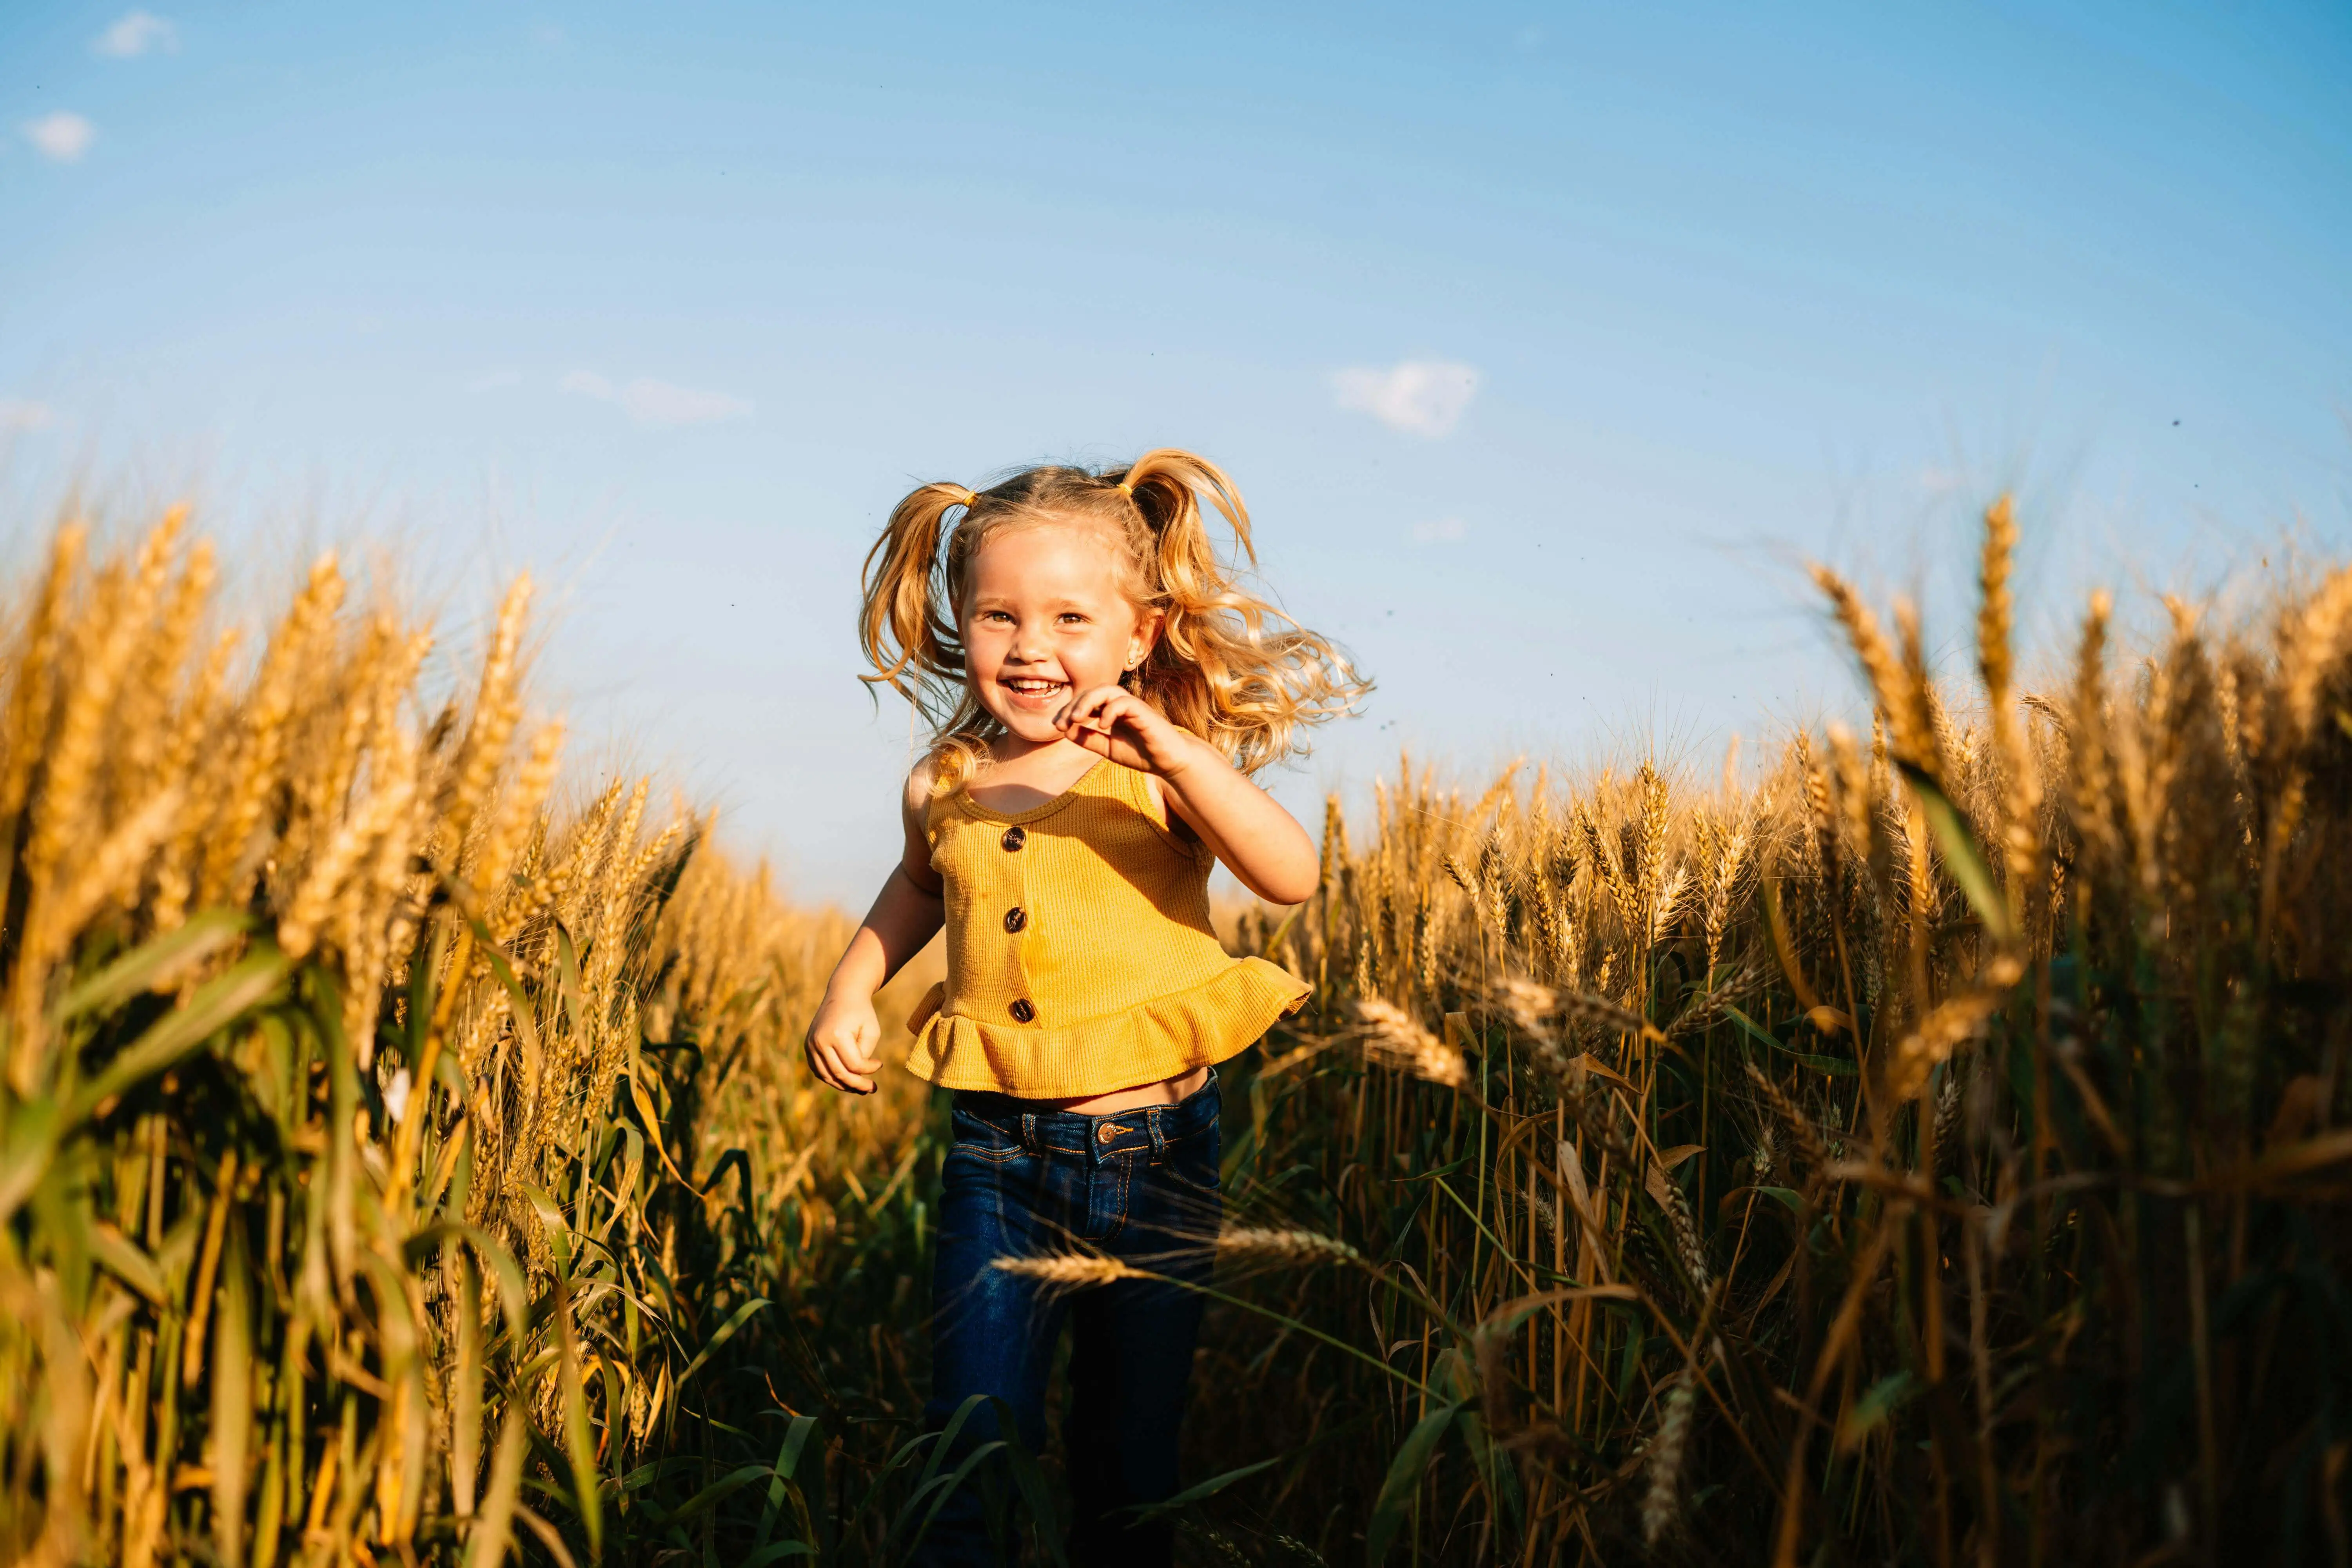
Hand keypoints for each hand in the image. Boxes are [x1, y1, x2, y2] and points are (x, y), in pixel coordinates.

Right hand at [805, 992, 881, 1094]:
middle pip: (839, 1074)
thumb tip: (856, 1075)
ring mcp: (810, 1044)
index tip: (880, 1064)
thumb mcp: (871, 1032)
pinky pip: (818, 1070)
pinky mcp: (808, 1046)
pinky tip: (846, 1080)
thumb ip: (864, 1055)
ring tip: (860, 1089)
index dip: (869, 1070)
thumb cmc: (861, 1013)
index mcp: (836, 1035)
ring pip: (826, 1076)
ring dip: (844, 1085)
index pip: (854, 1065)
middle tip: (872, 1089)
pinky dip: (832, 1078)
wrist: (843, 993)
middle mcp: (819, 1041)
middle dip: (857, 1084)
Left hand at [1053, 685, 1201, 777]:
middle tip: (1062, 722)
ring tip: (1076, 718)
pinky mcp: (1144, 712)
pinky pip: (1124, 702)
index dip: (1069, 711)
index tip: (1058, 726)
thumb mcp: (1108, 749)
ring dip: (1088, 702)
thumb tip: (1065, 730)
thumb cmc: (1142, 754)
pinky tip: (1102, 725)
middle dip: (1074, 705)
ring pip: (1107, 691)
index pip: (1086, 702)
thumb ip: (1088, 739)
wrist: (1169, 762)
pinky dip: (1110, 711)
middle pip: (1092, 692)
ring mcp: (1132, 706)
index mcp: (1111, 712)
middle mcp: (1121, 705)